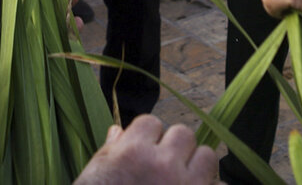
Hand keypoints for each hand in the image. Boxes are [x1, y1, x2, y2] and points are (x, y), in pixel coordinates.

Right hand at [74, 116, 218, 184]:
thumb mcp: (94, 179)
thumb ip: (110, 153)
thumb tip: (117, 131)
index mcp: (133, 153)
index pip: (152, 123)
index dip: (148, 138)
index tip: (144, 154)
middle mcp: (163, 165)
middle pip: (184, 134)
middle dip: (176, 149)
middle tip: (165, 169)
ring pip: (208, 156)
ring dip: (198, 166)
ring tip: (183, 183)